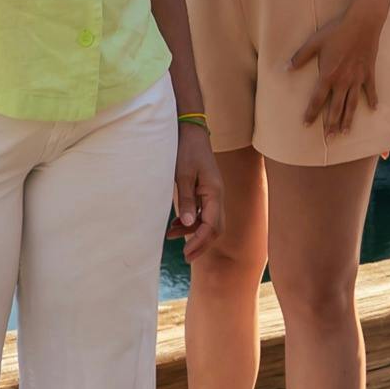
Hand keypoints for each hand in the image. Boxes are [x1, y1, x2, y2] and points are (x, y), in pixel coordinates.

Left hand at [172, 125, 224, 257]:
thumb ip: (186, 200)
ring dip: (194, 233)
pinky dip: (191, 221)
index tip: (186, 254)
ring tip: (172, 237)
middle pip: (215, 228)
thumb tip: (189, 225)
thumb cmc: (187, 150)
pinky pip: (202, 212)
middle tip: (186, 256)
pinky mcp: (205, 191)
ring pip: (208, 221)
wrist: (191, 132)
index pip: (212, 225)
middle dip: (201, 243)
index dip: (200, 242)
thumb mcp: (183, 175)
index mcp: (214, 192)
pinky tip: (175, 225)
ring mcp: (212, 194)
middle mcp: (217, 195)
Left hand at [286, 0, 388, 138]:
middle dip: (331, 124)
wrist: (362, 23)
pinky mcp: (369, 73)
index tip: (306, 125)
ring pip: (352, 104)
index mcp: (328, 75)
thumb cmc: (336, 31)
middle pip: (336, 108)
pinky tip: (374, 109)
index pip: (317, 100)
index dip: (311, 114)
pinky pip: (371, 90)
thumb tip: (285, 68)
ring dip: (349, 119)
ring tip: (346, 132)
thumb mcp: (314, 42)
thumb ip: (300, 57)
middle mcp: (343, 81)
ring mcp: (357, 78)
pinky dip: (373, 100)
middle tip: (329, 138)